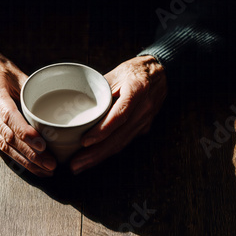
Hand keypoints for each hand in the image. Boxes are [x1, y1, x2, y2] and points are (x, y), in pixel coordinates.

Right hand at [0, 36, 56, 175]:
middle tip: (50, 164)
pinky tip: (30, 164)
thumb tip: (55, 109)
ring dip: (24, 160)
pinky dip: (16, 156)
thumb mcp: (16, 73)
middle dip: (30, 153)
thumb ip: (32, 91)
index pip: (9, 116)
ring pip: (2, 145)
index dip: (26, 133)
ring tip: (44, 170)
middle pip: (7, 136)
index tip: (43, 146)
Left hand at [70, 55, 166, 173]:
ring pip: (121, 143)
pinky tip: (93, 158)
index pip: (120, 114)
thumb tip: (76, 103)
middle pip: (119, 136)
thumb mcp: (117, 72)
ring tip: (79, 165)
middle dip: (95, 153)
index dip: (103, 130)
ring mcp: (145, 120)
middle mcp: (144, 108)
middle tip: (75, 164)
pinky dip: (107, 152)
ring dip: (99, 157)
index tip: (85, 141)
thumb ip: (99, 88)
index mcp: (138, 89)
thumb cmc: (135, 70)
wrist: (161, 72)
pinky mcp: (143, 128)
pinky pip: (124, 142)